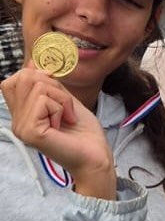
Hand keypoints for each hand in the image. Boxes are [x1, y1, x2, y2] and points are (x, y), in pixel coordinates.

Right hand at [1, 68, 114, 197]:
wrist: (96, 156)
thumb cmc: (84, 132)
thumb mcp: (64, 100)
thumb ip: (48, 84)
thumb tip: (34, 65)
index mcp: (22, 114)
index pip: (13, 81)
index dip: (37, 77)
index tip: (57, 93)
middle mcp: (17, 122)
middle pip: (24, 78)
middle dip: (53, 86)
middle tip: (65, 108)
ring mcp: (21, 127)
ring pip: (37, 86)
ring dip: (61, 98)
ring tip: (66, 117)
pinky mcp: (30, 131)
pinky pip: (43, 100)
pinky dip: (61, 107)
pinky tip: (65, 123)